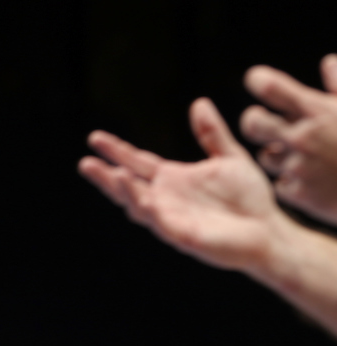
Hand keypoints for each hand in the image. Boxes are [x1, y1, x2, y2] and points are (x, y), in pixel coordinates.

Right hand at [80, 98, 290, 275]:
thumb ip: (212, 134)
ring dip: (123, 191)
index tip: (94, 138)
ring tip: (112, 174)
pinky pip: (159, 221)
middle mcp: (164, 199)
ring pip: (137, 204)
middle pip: (126, 185)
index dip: (116, 151)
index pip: (137, 162)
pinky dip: (147, 209)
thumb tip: (199, 103)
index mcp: (171, 179)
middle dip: (105, 175)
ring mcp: (169, 217)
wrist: (269, 230)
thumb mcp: (230, 158)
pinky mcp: (181, 235)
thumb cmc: (249, 199)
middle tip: (85, 162)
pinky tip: (141, 196)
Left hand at [241, 56, 336, 226]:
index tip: (256, 79)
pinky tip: (315, 180)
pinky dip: (294, 182)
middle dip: (254, 120)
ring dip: (279, 155)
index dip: (260, 80)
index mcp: (319, 111)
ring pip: (266, 157)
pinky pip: (281, 184)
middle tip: (262, 121)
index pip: (272, 88)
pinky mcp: (300, 194)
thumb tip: (327, 63)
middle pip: (252, 123)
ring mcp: (299, 166)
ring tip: (304, 155)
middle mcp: (304, 137)